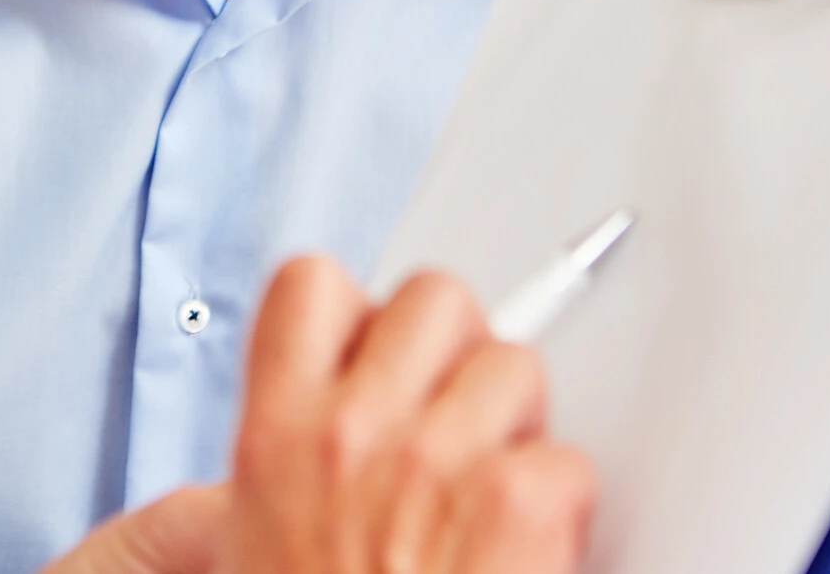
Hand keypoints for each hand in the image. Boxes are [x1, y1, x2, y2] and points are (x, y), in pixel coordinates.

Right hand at [40, 257, 591, 573]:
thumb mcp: (260, 538)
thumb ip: (301, 451)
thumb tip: (357, 405)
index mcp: (277, 435)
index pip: (312, 284)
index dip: (358, 310)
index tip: (374, 346)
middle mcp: (353, 431)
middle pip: (435, 298)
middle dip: (458, 352)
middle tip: (455, 418)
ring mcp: (438, 462)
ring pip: (516, 365)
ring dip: (518, 425)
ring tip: (494, 495)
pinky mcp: (520, 507)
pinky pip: (569, 461)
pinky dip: (564, 508)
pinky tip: (530, 553)